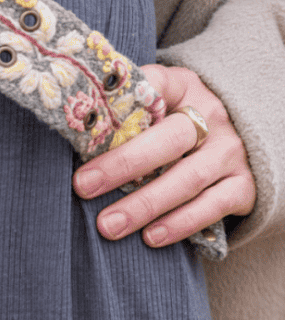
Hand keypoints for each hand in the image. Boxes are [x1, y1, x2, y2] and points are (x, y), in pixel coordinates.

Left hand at [72, 64, 255, 247]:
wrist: (235, 137)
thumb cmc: (175, 118)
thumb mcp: (159, 99)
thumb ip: (126, 106)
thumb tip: (76, 124)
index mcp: (182, 85)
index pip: (153, 83)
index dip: (124, 98)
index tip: (90, 121)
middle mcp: (210, 115)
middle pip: (168, 140)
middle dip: (122, 165)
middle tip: (84, 186)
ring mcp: (229, 151)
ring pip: (187, 179)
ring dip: (145, 205)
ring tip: (109, 224)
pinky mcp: (244, 186)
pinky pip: (212, 208)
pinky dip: (180, 224)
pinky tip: (151, 237)